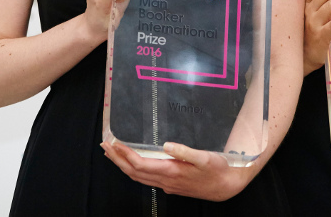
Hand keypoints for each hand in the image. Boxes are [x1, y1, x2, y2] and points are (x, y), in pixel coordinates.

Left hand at [101, 141, 246, 201]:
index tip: (114, 143)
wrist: (226, 187)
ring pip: (138, 177)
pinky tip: (132, 165)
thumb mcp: (205, 158)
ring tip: (112, 154)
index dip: (125, 154)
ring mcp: (167, 185)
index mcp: (171, 171)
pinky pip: (146, 179)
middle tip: (104, 146)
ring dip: (123, 165)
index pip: (140, 164)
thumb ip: (185, 151)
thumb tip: (167, 145)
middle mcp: (166, 180)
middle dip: (117, 159)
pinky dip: (134, 170)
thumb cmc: (217, 170)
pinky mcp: (171, 185)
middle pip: (134, 172)